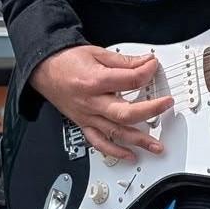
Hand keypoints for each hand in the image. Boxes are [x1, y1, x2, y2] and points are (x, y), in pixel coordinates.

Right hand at [28, 44, 173, 160]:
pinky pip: (99, 143)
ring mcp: (87, 116)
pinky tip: (129, 156)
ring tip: (156, 146)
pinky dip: (115, 152)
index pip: (130, 80)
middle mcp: (91, 102)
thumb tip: (146, 63)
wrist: (44, 69)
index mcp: (95, 81)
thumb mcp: (97, 53)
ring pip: (116, 133)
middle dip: (150, 111)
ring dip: (138, 141)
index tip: (153, 67)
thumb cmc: (66, 61)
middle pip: (125, 113)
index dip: (147, 72)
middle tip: (166, 105)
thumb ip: (124, 61)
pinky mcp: (84, 124)